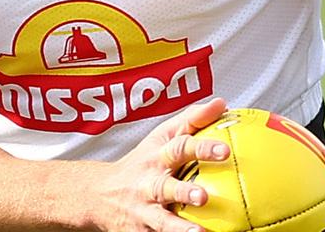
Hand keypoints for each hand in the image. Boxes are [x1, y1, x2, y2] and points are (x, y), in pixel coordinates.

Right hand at [89, 98, 229, 231]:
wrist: (99, 193)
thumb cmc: (142, 162)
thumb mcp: (161, 136)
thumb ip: (192, 120)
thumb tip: (221, 104)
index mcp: (157, 155)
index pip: (179, 146)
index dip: (202, 148)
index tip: (225, 150)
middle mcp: (149, 180)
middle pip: (166, 185)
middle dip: (185, 190)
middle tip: (204, 195)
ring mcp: (144, 207)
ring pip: (160, 218)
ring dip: (178, 226)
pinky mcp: (141, 229)